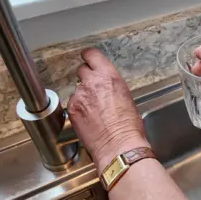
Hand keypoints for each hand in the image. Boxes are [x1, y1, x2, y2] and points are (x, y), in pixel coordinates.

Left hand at [67, 48, 148, 171]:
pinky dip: (78, 108)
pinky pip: (72, 103)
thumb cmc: (128, 125)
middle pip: (81, 70)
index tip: (87, 58)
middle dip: (86, 77)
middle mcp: (91, 82)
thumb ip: (112, 86)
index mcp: (108, 76)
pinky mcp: (71, 109)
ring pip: (76, 89)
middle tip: (92, 88)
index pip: (91, 55)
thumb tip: (105, 87)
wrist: (118, 145)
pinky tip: (88, 118)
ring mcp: (79, 95)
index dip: (88, 56)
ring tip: (93, 110)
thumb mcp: (126, 96)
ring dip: (82, 95)